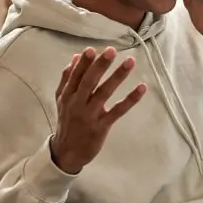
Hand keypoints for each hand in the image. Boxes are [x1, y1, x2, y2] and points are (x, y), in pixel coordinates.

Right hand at [51, 47, 146, 173]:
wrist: (67, 153)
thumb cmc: (67, 122)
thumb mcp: (61, 100)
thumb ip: (67, 79)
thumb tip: (75, 58)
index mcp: (67, 95)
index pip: (76, 75)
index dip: (84, 63)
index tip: (92, 49)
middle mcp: (77, 104)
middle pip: (89, 82)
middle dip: (100, 65)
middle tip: (111, 51)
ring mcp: (90, 115)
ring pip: (104, 93)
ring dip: (118, 76)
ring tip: (130, 62)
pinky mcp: (102, 126)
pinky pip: (118, 110)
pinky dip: (130, 99)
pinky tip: (141, 87)